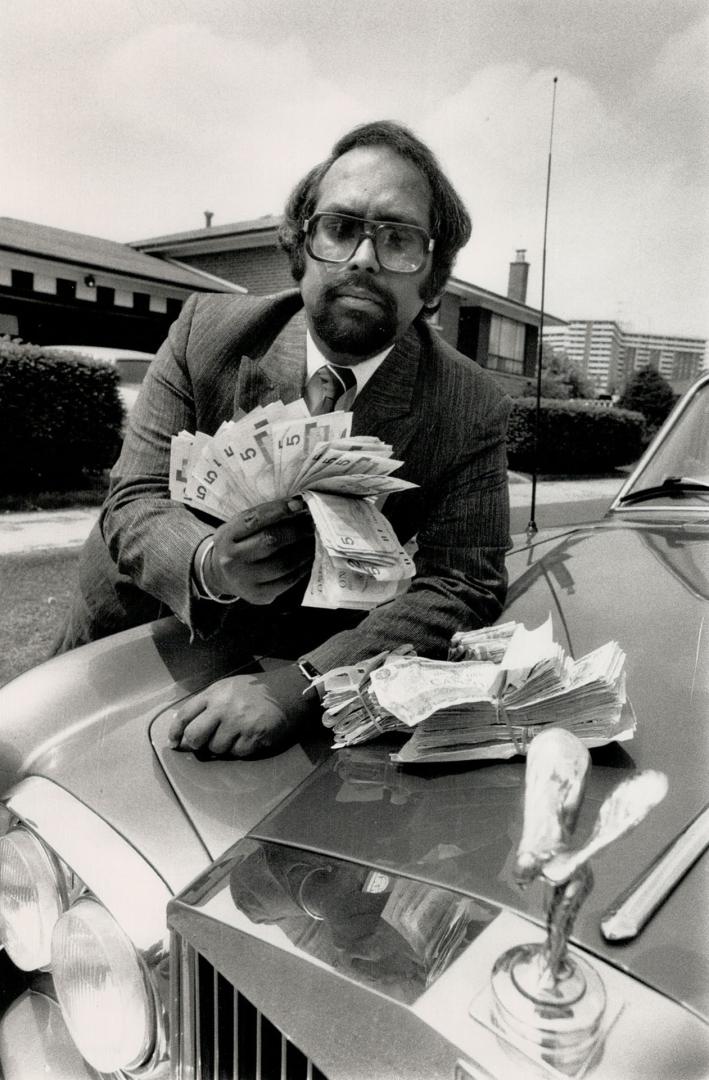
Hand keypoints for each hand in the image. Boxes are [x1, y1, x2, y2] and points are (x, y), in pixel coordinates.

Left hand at [166, 666, 318, 757]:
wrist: (288, 690)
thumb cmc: (256, 690)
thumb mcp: (228, 687)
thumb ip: (207, 703)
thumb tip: (182, 723)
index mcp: (215, 694)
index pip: (185, 715)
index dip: (175, 732)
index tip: (174, 742)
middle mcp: (224, 708)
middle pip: (195, 737)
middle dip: (195, 745)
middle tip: (201, 745)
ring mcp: (239, 723)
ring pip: (216, 748)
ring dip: (221, 747)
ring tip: (233, 735)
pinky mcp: (254, 736)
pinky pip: (237, 753)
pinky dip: (240, 749)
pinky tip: (248, 737)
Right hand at [201, 497, 313, 603]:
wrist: (220, 574)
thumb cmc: (237, 544)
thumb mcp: (239, 526)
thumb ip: (264, 516)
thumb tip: (298, 506)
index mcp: (227, 536)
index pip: (255, 519)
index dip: (279, 510)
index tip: (299, 504)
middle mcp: (232, 559)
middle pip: (271, 541)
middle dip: (297, 531)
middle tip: (312, 525)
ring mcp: (244, 580)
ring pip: (283, 563)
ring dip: (305, 550)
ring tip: (314, 541)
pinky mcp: (258, 595)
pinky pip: (287, 581)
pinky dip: (303, 568)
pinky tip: (309, 558)